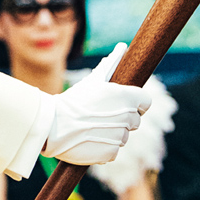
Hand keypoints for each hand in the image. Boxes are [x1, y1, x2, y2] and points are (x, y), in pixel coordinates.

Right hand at [44, 45, 150, 166]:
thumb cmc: (74, 99)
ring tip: (93, 128)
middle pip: (135, 121)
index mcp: (127, 97)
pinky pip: (113, 151)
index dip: (136, 104)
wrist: (53, 125)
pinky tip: (90, 140)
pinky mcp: (111, 153)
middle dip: (122, 120)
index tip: (124, 105)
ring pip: (123, 137)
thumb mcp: (94, 79)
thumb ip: (112, 63)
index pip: (146, 102)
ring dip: (112, 134)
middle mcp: (127, 117)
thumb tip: (123, 46)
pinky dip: (104, 148)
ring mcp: (120, 136)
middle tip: (101, 116)